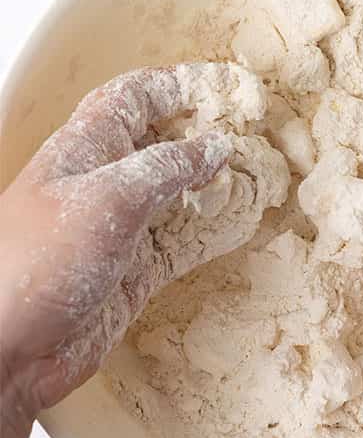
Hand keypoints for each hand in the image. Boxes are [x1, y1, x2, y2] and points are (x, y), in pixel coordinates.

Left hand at [0, 67, 237, 437]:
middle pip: (163, 143)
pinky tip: (244, 224)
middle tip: (256, 130)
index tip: (227, 85)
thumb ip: (167, 168)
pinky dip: (216, 231)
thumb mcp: (107, 199)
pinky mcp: (135, 271)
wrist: (7, 351)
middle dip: (207, 132)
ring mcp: (121, 229)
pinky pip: (185, 241)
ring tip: (263, 174)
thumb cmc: (39, 262)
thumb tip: (216, 147)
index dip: (177, 85)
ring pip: (181, 193)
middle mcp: (105, 183)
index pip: (133, 98)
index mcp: (85, 150)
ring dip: (220, 184)